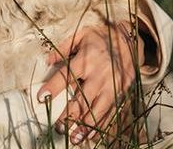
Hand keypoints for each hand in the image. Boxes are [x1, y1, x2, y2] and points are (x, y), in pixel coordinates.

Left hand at [37, 22, 143, 144]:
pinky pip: (111, 111)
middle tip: (57, 126)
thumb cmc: (102, 37)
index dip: (53, 87)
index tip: (41, 98)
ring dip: (85, 126)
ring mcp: (112, 84)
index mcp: (86, 59)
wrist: (131, 39)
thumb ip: (63, 47)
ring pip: (98, 109)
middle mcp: (99, 74)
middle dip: (69, 115)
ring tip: (74, 137)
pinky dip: (101, 125)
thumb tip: (47, 60)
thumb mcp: (81, 34)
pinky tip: (92, 135)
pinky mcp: (121, 91)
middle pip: (82, 98)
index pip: (66, 75)